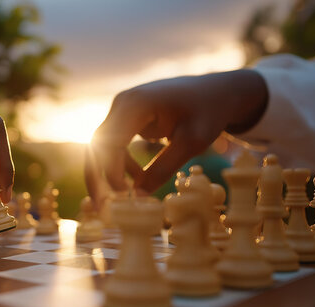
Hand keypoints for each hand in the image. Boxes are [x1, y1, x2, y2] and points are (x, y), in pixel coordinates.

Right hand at [86, 69, 266, 204]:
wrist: (217, 91)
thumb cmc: (208, 112)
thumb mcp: (191, 143)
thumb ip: (164, 168)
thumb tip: (139, 196)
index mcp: (135, 104)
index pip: (110, 141)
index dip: (110, 171)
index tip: (123, 196)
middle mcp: (122, 104)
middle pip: (97, 144)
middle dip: (96, 177)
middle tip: (100, 208)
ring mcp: (123, 110)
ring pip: (103, 146)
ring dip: (109, 173)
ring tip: (126, 197)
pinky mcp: (128, 118)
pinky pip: (115, 144)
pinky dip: (122, 164)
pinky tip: (139, 179)